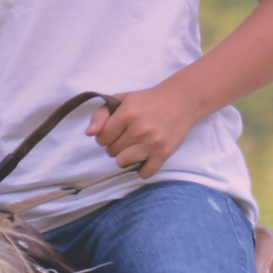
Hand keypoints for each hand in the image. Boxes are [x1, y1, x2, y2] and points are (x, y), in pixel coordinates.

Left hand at [90, 83, 211, 176]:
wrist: (182, 100)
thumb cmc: (147, 100)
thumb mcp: (121, 100)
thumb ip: (101, 115)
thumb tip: (90, 133)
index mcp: (127, 114)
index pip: (101, 138)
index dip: (104, 136)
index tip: (114, 131)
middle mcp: (139, 129)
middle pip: (111, 151)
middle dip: (115, 145)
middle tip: (127, 137)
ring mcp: (152, 143)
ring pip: (122, 163)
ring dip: (125, 158)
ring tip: (133, 147)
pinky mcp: (164, 153)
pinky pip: (145, 173)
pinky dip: (142, 169)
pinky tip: (145, 158)